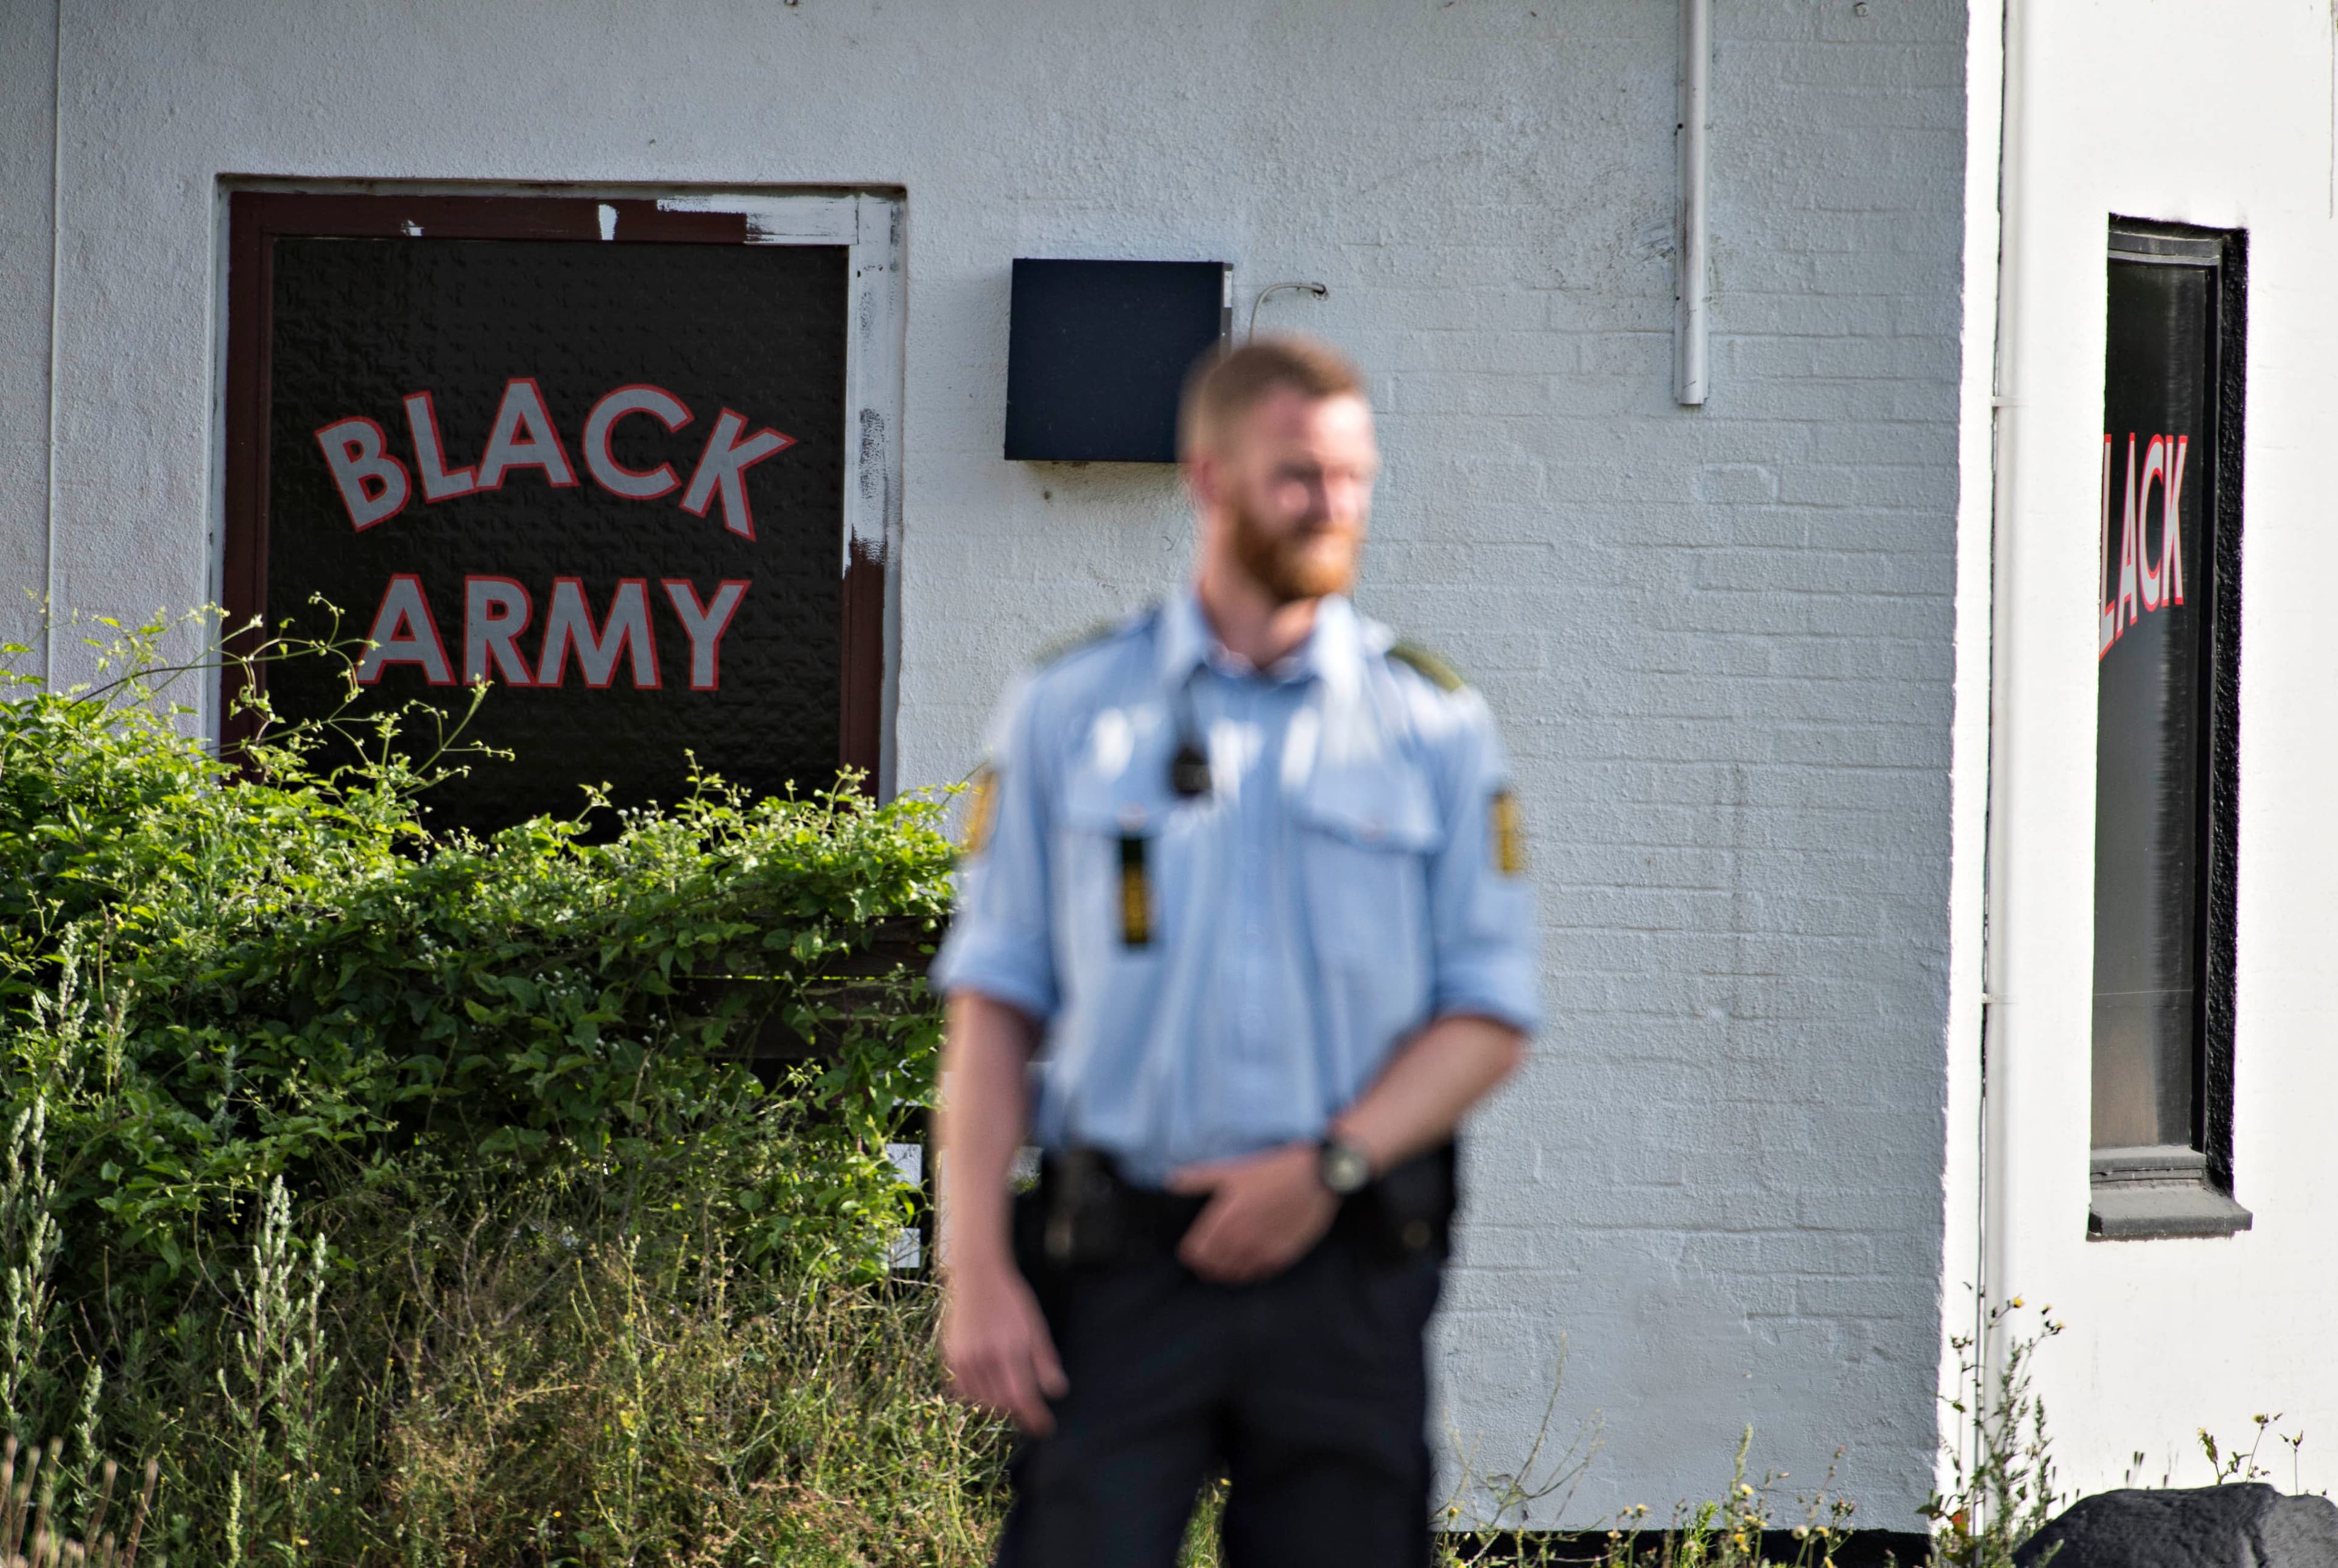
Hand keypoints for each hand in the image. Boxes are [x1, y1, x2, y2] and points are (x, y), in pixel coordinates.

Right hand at [941, 1260, 1067, 1434]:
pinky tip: (990, 1387)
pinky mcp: (951, 1357)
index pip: (1023, 1395)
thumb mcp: (1036, 1326)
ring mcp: (964, 1358)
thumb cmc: (1012, 1300)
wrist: (977, 1276)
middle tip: (1033, 1412)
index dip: (1035, 1416)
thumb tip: (1057, 1392)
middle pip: (1003, 1401)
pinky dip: (978, 1395)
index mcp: (1009, 1348)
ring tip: (1013, 1397)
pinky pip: (964, 1390)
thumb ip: (1045, 1360)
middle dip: (1020, 1410)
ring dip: (1000, 1404)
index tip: (1045, 1428)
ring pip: (983, 1399)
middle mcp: (984, 1357)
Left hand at [1166, 1141, 1338, 1283]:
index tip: (1193, 1246)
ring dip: (1225, 1270)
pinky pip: (1256, 1275)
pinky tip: (1249, 1260)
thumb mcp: (1234, 1170)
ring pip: (1232, 1275)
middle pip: (1211, 1268)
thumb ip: (1200, 1178)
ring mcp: (1262, 1251)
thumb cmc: (1274, 1172)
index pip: (1194, 1253)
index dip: (1190, 1251)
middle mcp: (1241, 1240)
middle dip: (1205, 1263)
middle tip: (1208, 1255)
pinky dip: (1248, 1271)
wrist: (1317, 1178)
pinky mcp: (1281, 1257)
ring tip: (1226, 1260)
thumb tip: (1170, 1180)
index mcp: (1225, 1219)